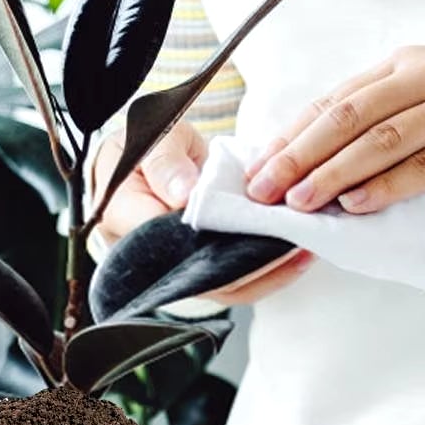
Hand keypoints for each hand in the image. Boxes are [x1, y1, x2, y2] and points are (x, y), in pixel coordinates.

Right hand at [92, 123, 314, 304]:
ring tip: (299, 250)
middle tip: (285, 244)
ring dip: (265, 271)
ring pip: (222, 285)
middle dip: (248, 262)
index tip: (247, 227)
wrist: (149, 155)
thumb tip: (184, 195)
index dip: (208, 242)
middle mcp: (148, 254)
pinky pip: (234, 278)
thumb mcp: (152, 139)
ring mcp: (177, 264)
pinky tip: (295, 254)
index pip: (165, 244)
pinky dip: (267, 270)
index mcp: (125, 219)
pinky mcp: (201, 264)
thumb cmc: (145, 145)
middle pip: (200, 276)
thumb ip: (165, 163)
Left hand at [245, 47, 424, 213]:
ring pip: (384, 140)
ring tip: (301, 200)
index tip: (259, 165)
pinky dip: (389, 185)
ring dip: (336, 172)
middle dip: (300, 154)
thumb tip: (317, 155)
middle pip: (350, 116)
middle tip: (266, 187)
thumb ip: (384, 114)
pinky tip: (358, 203)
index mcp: (406, 64)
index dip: (292, 134)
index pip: (336, 99)